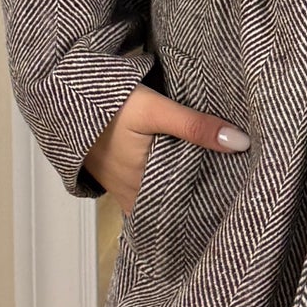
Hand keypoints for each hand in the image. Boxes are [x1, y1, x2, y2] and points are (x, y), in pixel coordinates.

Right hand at [82, 83, 250, 215]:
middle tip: (234, 193)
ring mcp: (122, 187)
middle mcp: (131, 195)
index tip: (234, 204)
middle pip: (171, 204)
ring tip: (219, 184)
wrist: (65, 96)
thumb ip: (195, 126)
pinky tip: (185, 171)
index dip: (206, 207)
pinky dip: (165, 183)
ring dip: (182, 190)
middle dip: (197, 199)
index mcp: (141, 188)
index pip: (181, 210)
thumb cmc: (109, 106)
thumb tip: (241, 143)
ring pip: (159, 196)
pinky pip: (147, 187)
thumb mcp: (155, 111)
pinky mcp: (117, 174)